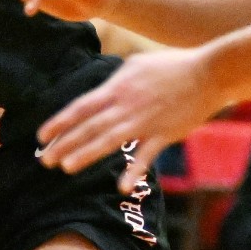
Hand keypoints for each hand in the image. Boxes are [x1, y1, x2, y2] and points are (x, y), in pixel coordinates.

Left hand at [36, 46, 225, 192]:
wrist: (208, 73)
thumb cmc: (172, 66)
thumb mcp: (136, 64)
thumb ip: (115, 80)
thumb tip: (101, 90)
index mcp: (117, 87)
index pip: (82, 106)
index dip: (60, 121)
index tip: (42, 135)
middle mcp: (127, 104)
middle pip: (90, 126)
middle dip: (65, 143)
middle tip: (44, 159)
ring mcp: (146, 120)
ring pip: (110, 139)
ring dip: (87, 154)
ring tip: (67, 167)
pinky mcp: (165, 133)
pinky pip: (147, 155)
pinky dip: (135, 170)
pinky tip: (121, 185)